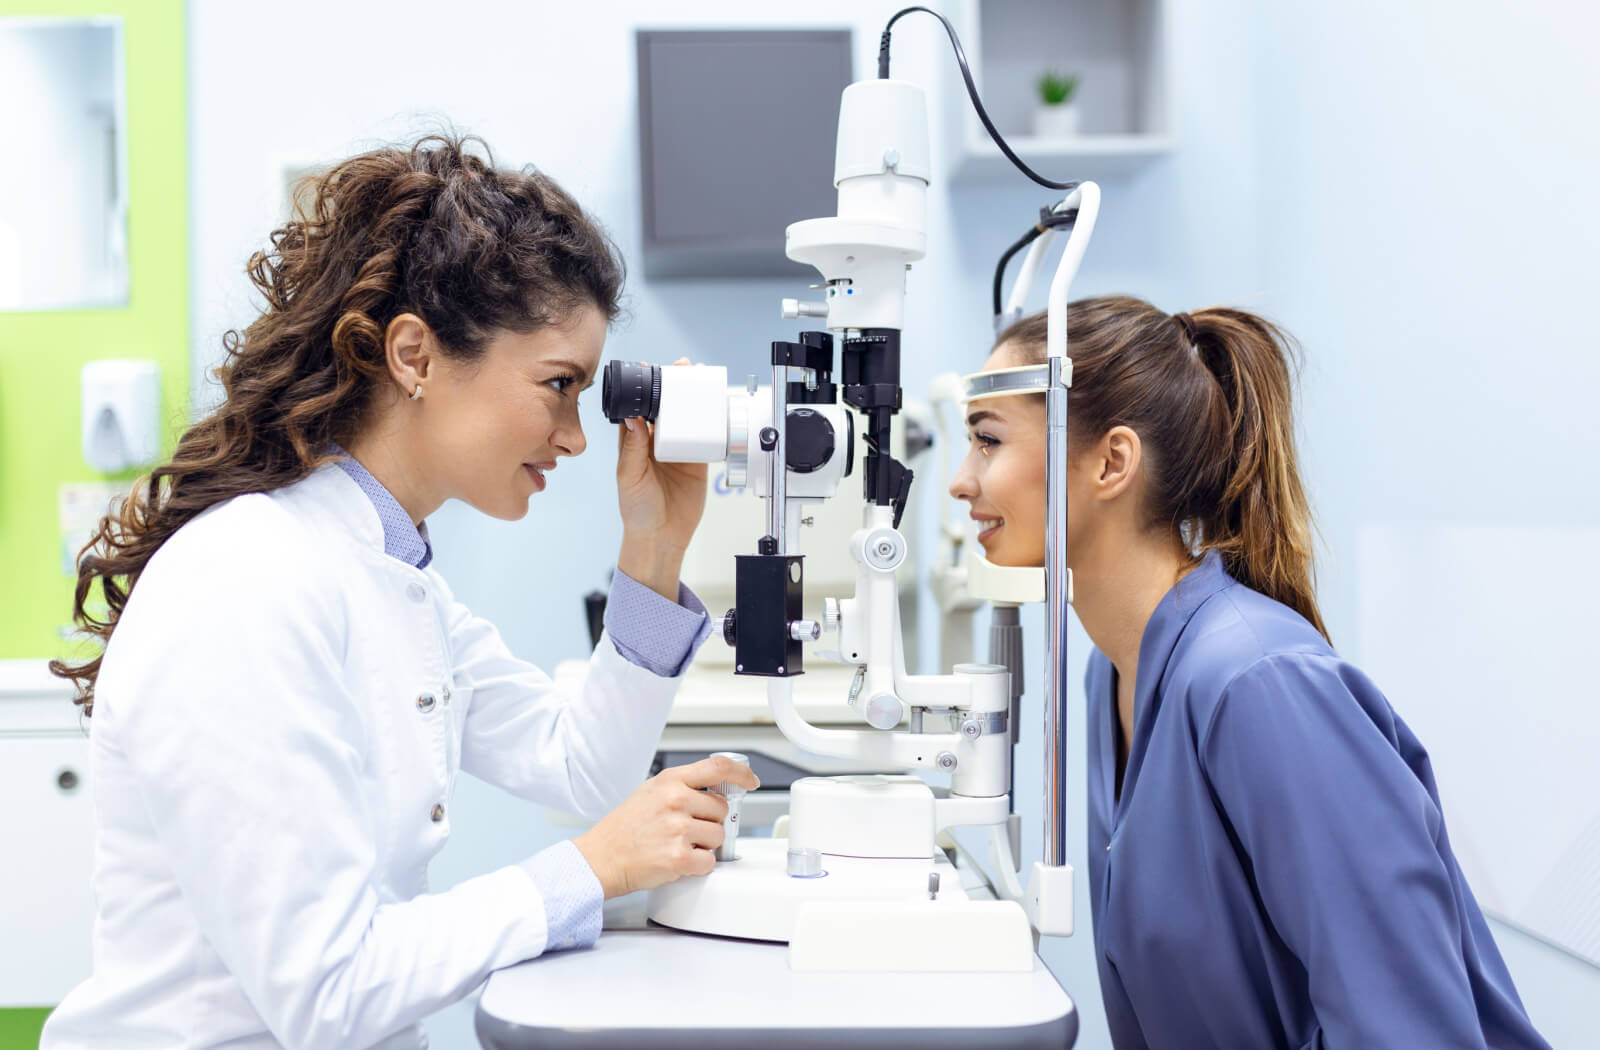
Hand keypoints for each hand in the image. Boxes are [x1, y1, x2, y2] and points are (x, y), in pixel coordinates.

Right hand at [573, 755, 759, 898]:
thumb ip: (682, 787)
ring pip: (718, 837)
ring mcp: (677, 828)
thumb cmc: (624, 828)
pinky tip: (676, 861)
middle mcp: (675, 800)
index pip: (718, 767)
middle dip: (710, 822)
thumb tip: (716, 790)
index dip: (741, 773)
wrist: (601, 858)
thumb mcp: (651, 792)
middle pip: (722, 810)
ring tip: (676, 844)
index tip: (751, 781)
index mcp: (670, 781)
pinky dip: (697, 867)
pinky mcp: (678, 857)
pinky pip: (708, 862)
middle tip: (684, 830)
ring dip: (704, 846)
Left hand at [615, 358, 707, 596]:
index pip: (638, 408)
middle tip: (681, 367)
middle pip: (665, 408)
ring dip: (691, 400)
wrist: (661, 538)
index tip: (647, 369)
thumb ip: (633, 449)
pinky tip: (713, 410)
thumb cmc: (637, 511)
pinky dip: (709, 424)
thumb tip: (633, 419)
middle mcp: (655, 444)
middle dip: (672, 386)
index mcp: (634, 443)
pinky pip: (704, 438)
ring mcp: (677, 451)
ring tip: (699, 380)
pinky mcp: (697, 462)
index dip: (642, 388)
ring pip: (685, 419)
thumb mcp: (630, 478)